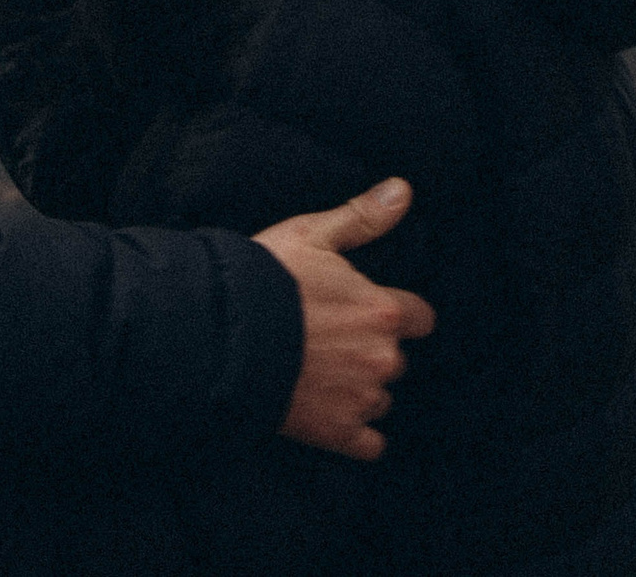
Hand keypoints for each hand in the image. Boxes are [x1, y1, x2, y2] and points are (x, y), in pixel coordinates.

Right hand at [253, 178, 436, 459]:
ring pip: (380, 398)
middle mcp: (382, 357)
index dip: (391, 313)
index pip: (418, 317)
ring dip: (358, 389)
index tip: (362, 311)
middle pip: (395, 359)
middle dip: (369, 351)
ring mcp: (362, 399)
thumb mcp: (309, 235)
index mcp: (382, 310)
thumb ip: (361, 217)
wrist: (218, 334)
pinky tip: (327, 415)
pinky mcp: (339, 433)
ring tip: (315, 374)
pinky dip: (354, 434)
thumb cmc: (262, 279)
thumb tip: (403, 190)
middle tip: (325, 340)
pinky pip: (369, 444)